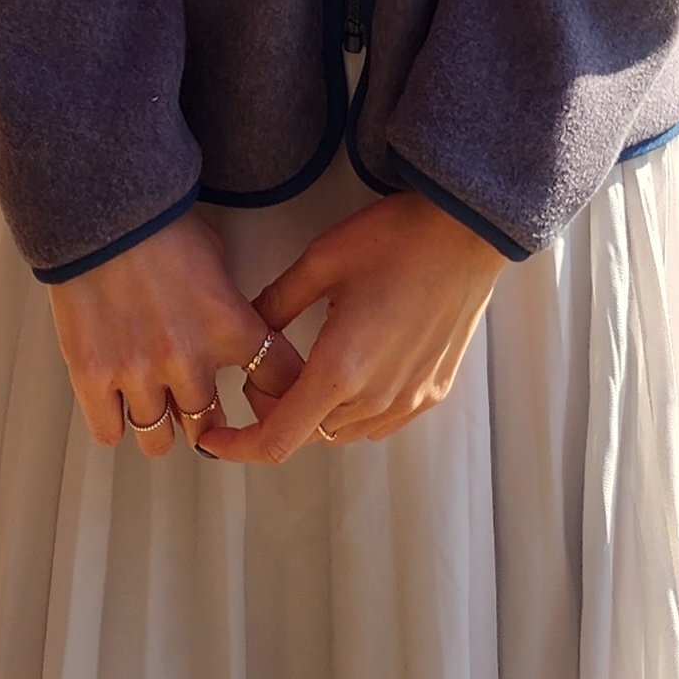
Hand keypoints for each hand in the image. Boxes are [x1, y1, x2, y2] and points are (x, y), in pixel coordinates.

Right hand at [47, 210, 290, 455]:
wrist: (99, 206)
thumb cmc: (158, 222)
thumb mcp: (216, 256)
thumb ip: (228, 306)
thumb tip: (229, 334)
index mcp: (229, 326)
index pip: (280, 383)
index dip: (278, 398)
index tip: (271, 405)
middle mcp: (188, 360)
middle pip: (210, 426)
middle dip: (205, 418)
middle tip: (194, 403)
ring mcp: (139, 373)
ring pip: (158, 439)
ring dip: (158, 422)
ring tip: (151, 401)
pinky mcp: (93, 377)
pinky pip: (110, 432)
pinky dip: (113, 421)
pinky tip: (113, 401)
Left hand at [195, 189, 503, 462]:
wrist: (467, 231)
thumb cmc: (395, 238)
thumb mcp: (321, 260)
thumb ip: (276, 303)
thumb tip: (246, 331)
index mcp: (341, 370)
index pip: (277, 439)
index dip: (237, 447)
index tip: (211, 438)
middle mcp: (376, 399)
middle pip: (308, 435)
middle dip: (274, 415)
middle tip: (262, 371)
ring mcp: (409, 401)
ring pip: (342, 433)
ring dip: (314, 414)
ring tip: (305, 368)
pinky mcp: (433, 393)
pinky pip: (378, 423)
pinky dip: (351, 412)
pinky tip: (349, 373)